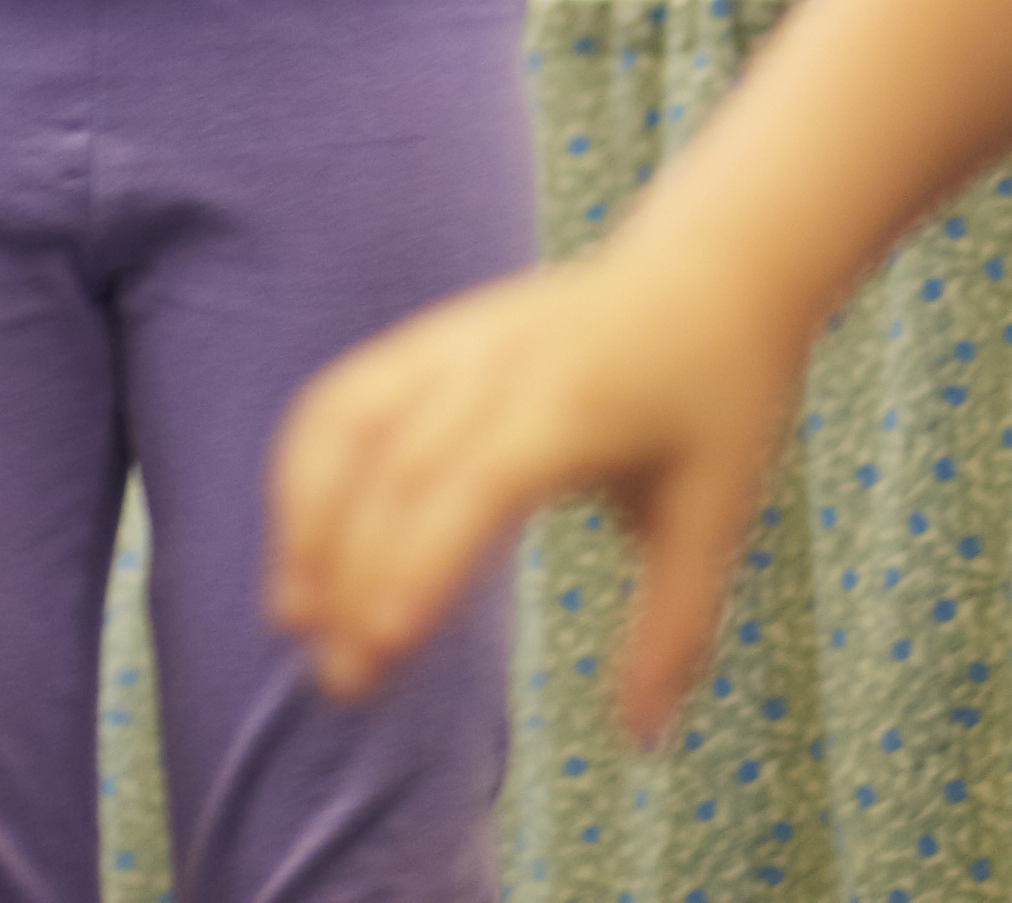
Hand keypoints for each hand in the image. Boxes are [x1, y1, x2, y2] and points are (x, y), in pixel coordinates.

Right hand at [266, 239, 805, 738]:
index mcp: (572, 406)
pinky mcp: (430, 335)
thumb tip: (644, 742)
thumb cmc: (718, 399)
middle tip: (341, 681)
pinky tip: (303, 541)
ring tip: (293, 613)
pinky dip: (307, 466)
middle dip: (353, 576)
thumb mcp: (714, 513)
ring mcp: (454, 340)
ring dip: (306, 517)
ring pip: (345, 421)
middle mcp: (498, 364)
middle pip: (394, 470)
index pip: (471, 483)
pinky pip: (344, 395)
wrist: (712, 270)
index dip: (418, 561)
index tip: (382, 646)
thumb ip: (674, 629)